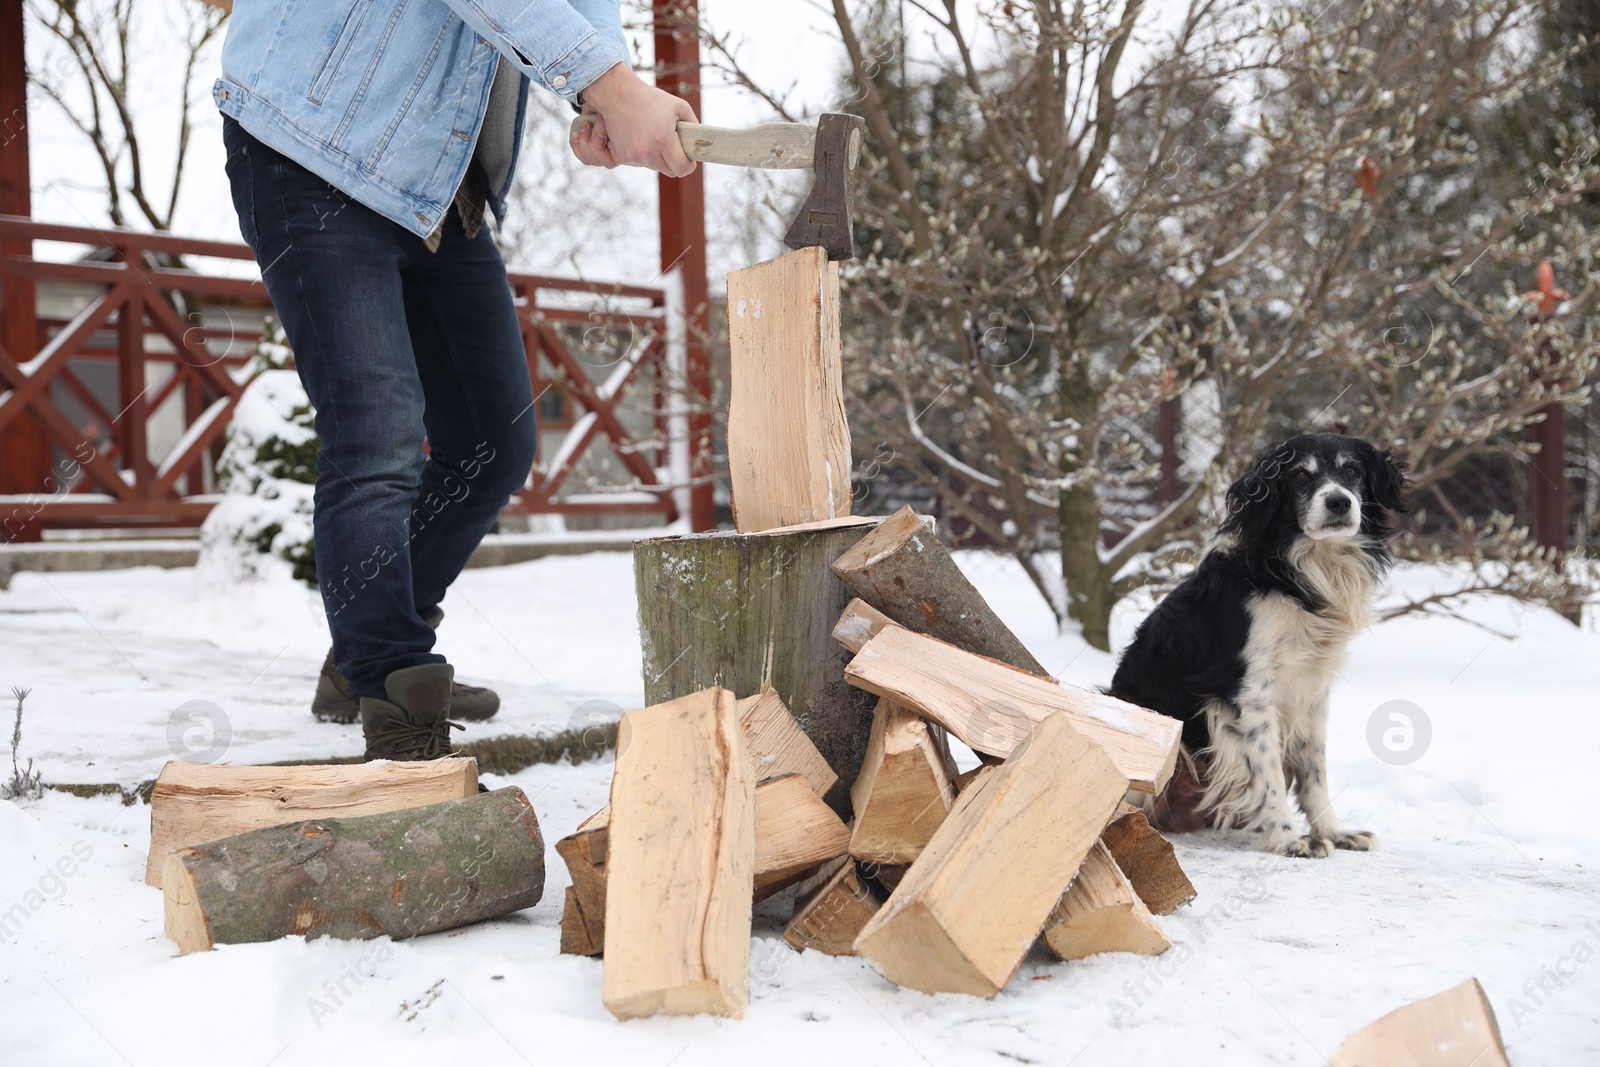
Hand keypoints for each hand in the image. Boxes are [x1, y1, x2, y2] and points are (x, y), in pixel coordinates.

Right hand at [569, 63, 696, 176]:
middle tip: (674, 146)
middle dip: (675, 161)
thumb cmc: (651, 99)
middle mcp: (647, 151)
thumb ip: (694, 126)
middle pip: (670, 171)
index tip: (689, 158)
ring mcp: (633, 156)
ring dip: (659, 158)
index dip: (688, 165)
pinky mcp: (623, 156)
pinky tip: (643, 138)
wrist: (618, 94)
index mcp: (663, 140)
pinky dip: (645, 155)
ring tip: (656, 138)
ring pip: (655, 167)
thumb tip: (700, 143)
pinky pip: (641, 163)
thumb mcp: (679, 106)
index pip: (682, 169)